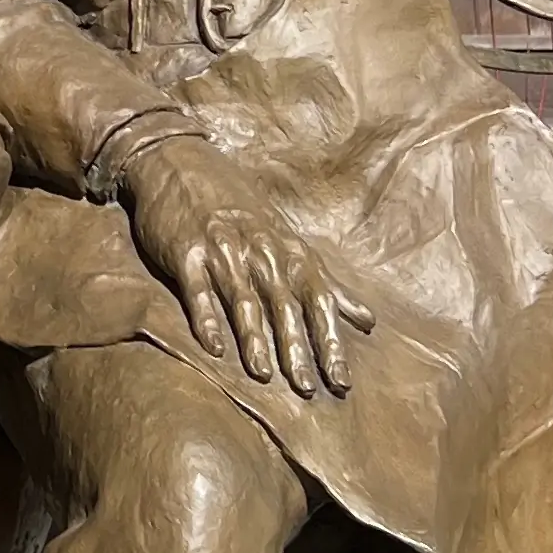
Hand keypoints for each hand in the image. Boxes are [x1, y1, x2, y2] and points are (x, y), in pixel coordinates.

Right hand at [120, 134, 369, 397]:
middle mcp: (260, 251)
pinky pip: (198, 290)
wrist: (182, 164)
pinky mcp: (186, 252)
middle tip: (305, 388)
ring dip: (254, 338)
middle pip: (284, 306)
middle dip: (296, 349)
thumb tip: (370, 322)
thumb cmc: (242, 210)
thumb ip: (329, 284)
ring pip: (243, 300)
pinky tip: (213, 348)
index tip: (341, 381)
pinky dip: (206, 319)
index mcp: (290, 252)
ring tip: (263, 374)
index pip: (319, 301)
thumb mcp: (289, 242)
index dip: (331, 342)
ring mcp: (222, 250)